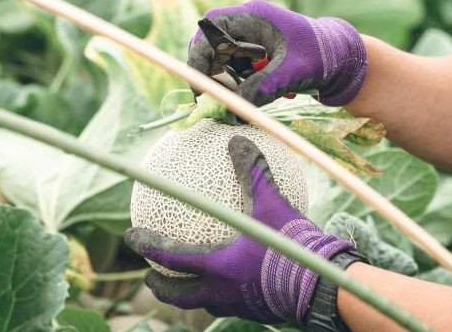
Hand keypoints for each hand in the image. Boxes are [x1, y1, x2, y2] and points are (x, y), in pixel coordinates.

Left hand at [124, 136, 353, 322]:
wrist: (322, 288)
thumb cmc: (293, 246)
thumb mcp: (272, 204)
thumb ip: (253, 172)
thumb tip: (238, 140)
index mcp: (216, 268)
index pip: (170, 258)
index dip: (147, 247)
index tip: (130, 237)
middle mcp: (221, 292)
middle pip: (180, 295)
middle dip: (162, 286)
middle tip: (151, 275)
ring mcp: (239, 305)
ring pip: (205, 303)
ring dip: (190, 293)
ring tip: (189, 281)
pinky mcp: (258, 311)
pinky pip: (231, 303)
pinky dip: (222, 292)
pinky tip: (235, 279)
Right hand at [188, 0, 366, 106]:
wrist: (345, 59)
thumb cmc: (321, 56)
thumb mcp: (289, 74)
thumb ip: (260, 89)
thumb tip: (232, 111)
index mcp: (253, 15)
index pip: (210, 29)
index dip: (199, 56)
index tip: (200, 85)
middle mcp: (248, 23)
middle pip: (212, 46)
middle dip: (213, 74)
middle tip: (218, 99)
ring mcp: (252, 38)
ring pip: (224, 62)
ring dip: (232, 83)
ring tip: (261, 93)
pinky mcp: (258, 55)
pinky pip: (239, 71)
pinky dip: (246, 85)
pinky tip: (272, 90)